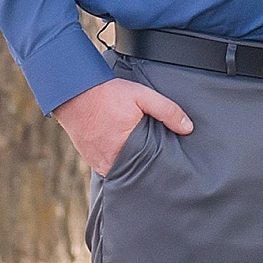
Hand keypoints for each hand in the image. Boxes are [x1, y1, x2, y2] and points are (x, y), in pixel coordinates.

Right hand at [53, 77, 192, 175]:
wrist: (74, 91)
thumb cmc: (107, 94)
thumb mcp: (143, 96)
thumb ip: (167, 111)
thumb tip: (188, 128)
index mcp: (124, 149)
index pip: (148, 167)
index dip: (159, 166)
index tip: (171, 167)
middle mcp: (109, 161)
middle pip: (135, 171)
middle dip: (146, 167)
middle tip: (160, 163)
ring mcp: (98, 162)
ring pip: (122, 169)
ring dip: (131, 164)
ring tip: (144, 158)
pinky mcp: (90, 159)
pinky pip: (109, 166)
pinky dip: (118, 161)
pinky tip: (127, 153)